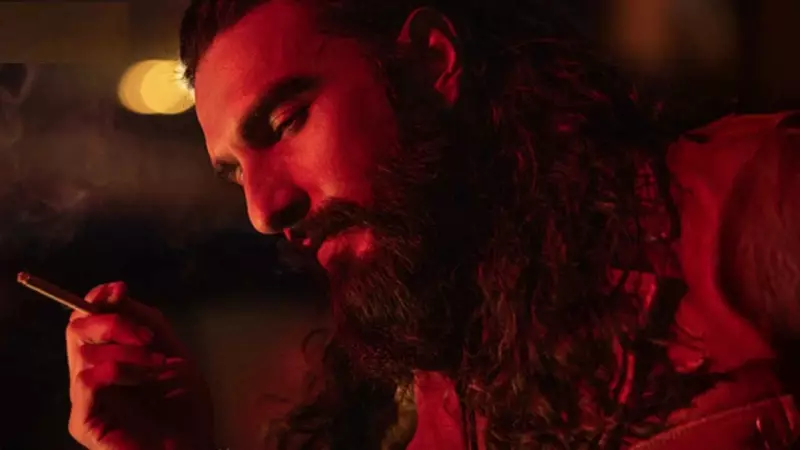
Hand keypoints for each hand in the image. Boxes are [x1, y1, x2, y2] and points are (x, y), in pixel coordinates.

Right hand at [65, 282, 214, 449]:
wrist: (194, 446)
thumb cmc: (184, 406)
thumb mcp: (172, 353)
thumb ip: (147, 322)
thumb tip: (116, 291)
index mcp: (109, 357)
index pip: (85, 320)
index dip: (97, 299)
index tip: (119, 289)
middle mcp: (91, 375)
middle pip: (77, 330)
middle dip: (113, 322)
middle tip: (147, 337)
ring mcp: (86, 400)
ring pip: (85, 353)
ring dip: (128, 352)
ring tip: (157, 367)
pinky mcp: (85, 422)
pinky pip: (87, 380)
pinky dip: (118, 370)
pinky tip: (144, 379)